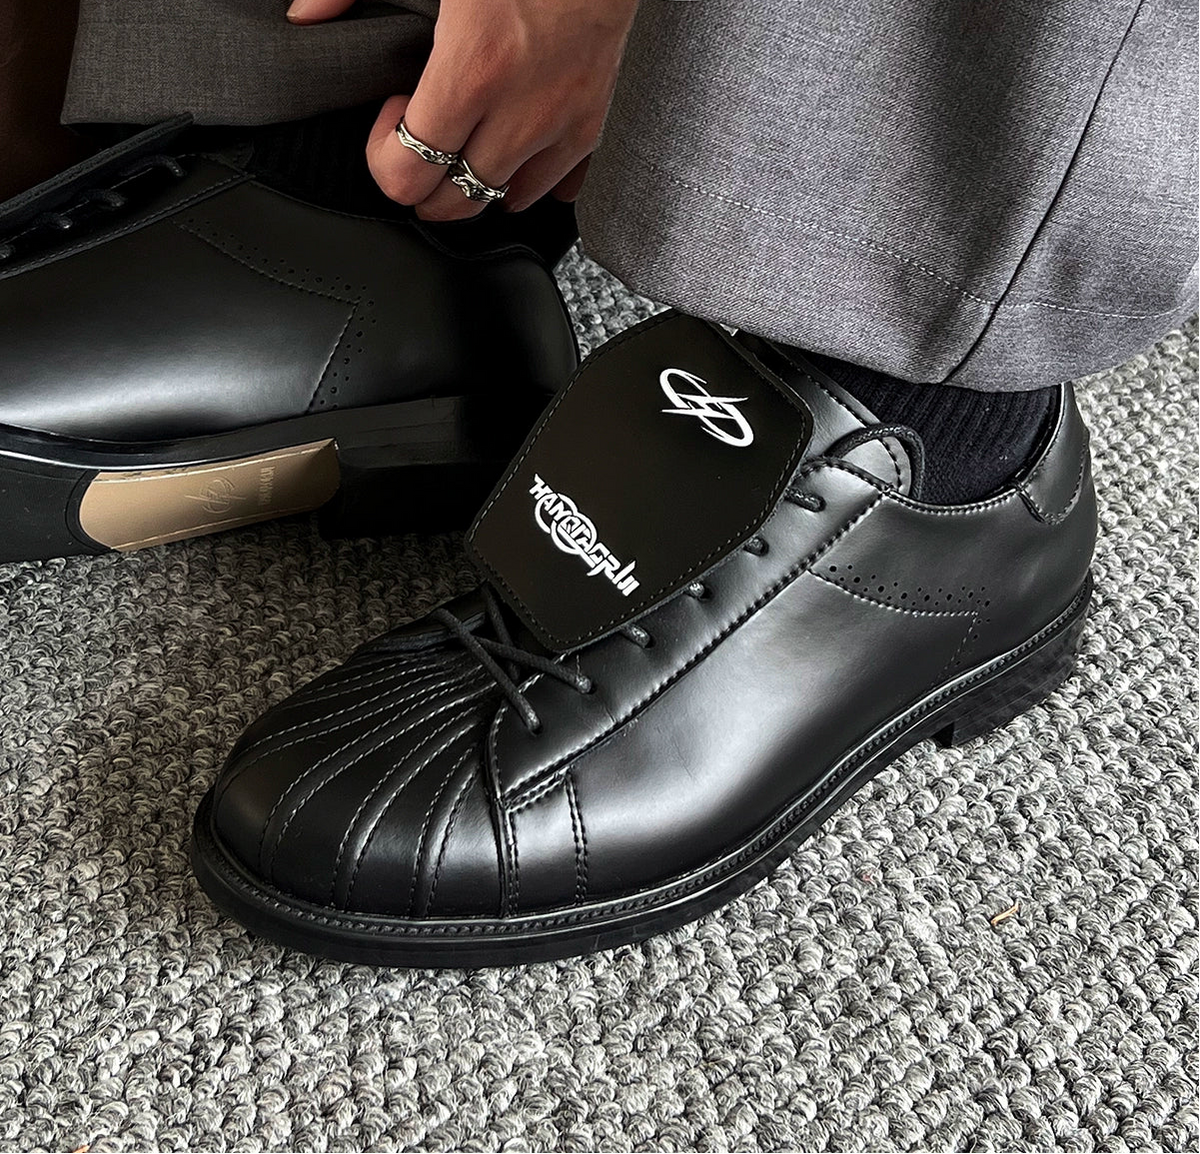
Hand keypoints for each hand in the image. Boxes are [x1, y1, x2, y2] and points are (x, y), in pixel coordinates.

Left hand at [287, 0, 639, 219]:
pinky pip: (561, 186)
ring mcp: (565, 122)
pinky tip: (517, 150)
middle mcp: (523, 111)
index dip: (385, 156)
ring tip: (466, 140)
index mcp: (474, 69)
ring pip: (507, 201)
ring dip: (477, 183)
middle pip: (455, 203)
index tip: (391, 114)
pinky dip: (533, 179)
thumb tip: (308, 15)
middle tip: (419, 138)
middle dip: (424, 183)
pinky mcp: (595, 120)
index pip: (409, 174)